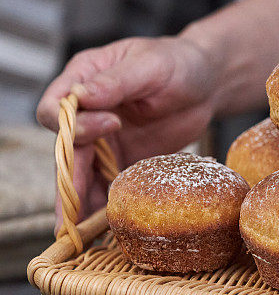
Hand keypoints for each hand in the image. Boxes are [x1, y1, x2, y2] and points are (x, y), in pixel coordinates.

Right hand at [37, 36, 219, 229]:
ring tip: (78, 232)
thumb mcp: (150, 65)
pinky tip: (103, 228)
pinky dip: (104, 205)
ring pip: (82, 174)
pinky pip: (107, 183)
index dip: (74, 123)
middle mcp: (86, 113)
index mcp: (83, 81)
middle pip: (65, 151)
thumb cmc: (178, 62)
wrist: (207, 83)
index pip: (56, 109)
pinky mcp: (123, 158)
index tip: (111, 124)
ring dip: (79, 202)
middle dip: (69, 180)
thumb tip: (82, 95)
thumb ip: (117, 81)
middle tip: (74, 210)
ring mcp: (103, 139)